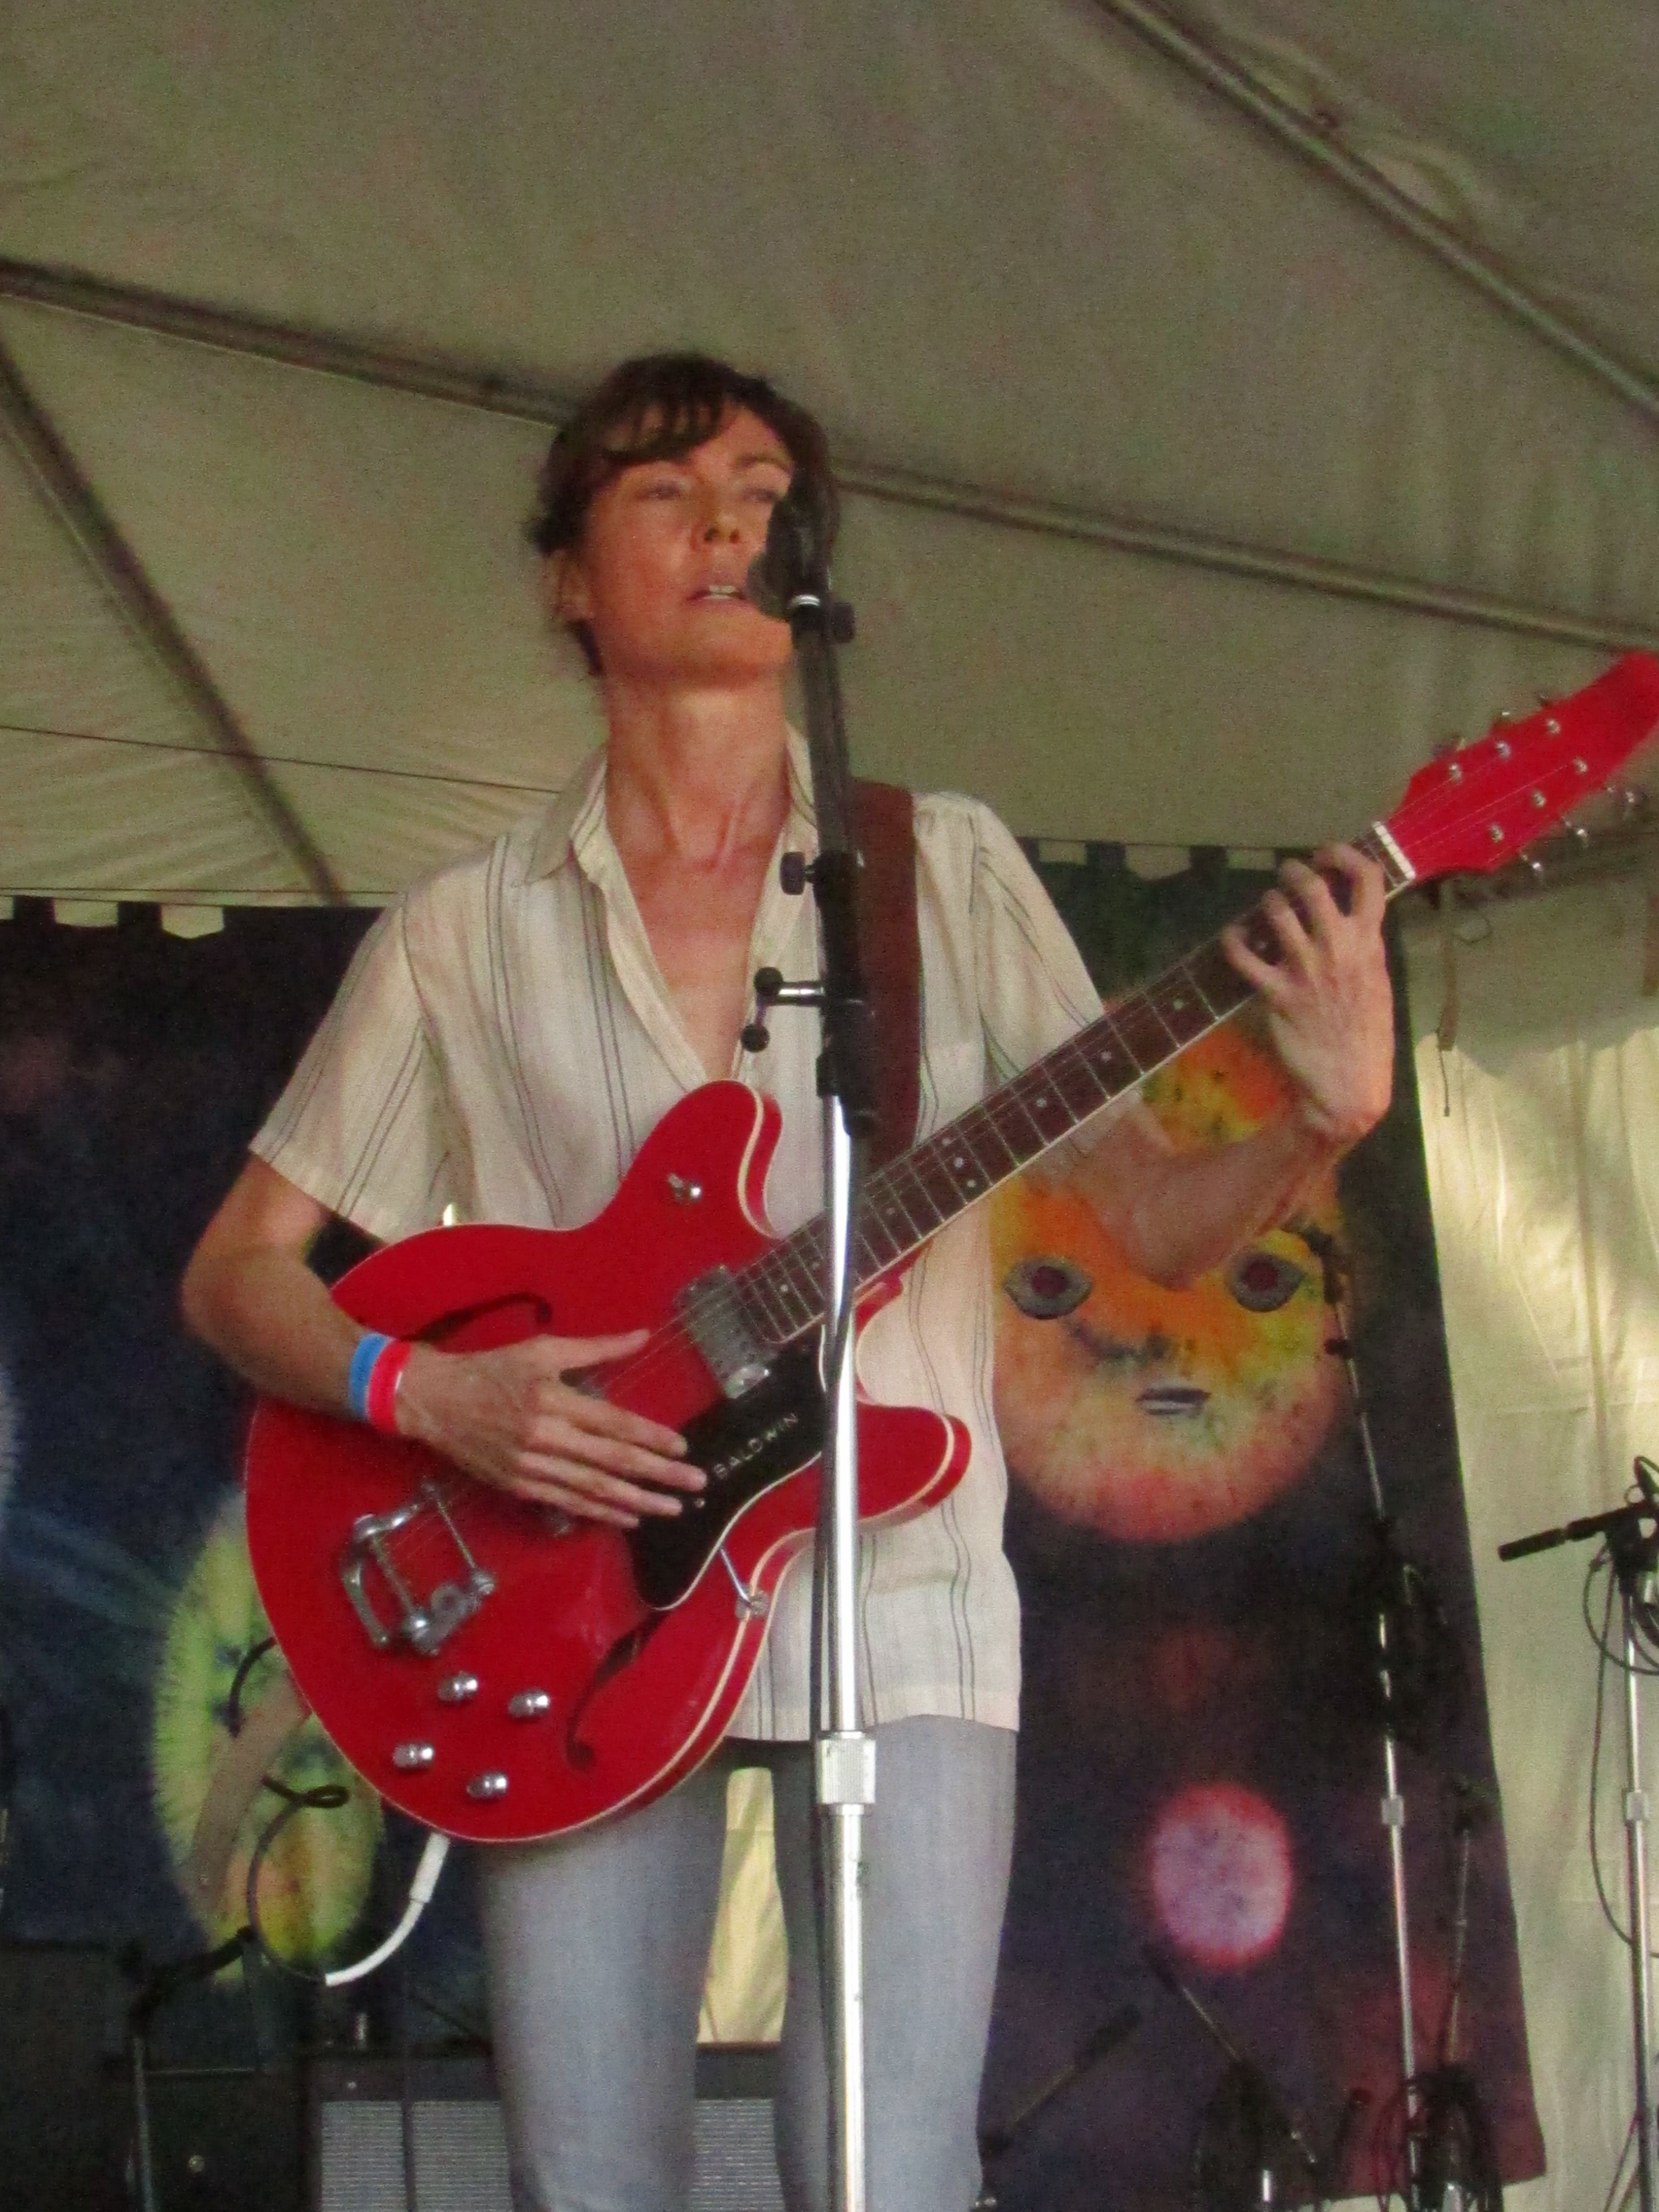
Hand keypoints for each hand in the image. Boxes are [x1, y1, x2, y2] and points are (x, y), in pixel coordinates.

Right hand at [393, 1329, 700, 1528]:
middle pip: (612, 1461)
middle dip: (658, 1475)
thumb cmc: (492, 1369)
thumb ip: (596, 1348)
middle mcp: (546, 1436)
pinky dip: (600, 1513)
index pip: (614, 1424)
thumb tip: (643, 1336)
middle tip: (695, 1485)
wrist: (433, 1400)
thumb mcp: (542, 1349)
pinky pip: (568, 1503)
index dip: (650, 1437)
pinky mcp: (519, 1486)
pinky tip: (628, 1518)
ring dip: (637, 1501)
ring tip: (671, 1508)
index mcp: (553, 1399)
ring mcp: (531, 1467)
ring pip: (593, 1489)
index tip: (682, 1448)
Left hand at [1221, 843, 1393, 1147]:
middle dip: (1295, 871)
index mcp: (1370, 945)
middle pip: (1314, 887)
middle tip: (1287, 873)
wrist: (1348, 1086)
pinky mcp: (1277, 993)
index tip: (1328, 854)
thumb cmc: (1366, 1039)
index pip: (1369, 880)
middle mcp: (1339, 949)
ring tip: (1267, 904)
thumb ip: (1365, 951)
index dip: (1345, 855)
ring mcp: (1306, 969)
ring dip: (1267, 901)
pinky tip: (1232, 937)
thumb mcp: (1378, 986)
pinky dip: (1233, 941)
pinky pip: (1244, 956)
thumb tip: (1352, 923)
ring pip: (1278, 912)